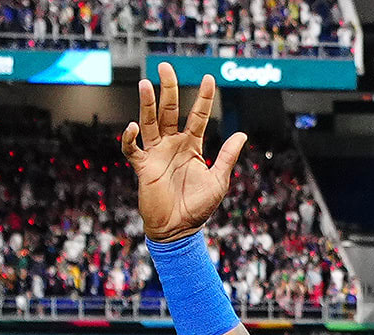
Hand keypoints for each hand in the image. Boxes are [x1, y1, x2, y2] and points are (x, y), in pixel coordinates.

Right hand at [120, 64, 244, 242]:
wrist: (179, 230)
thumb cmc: (198, 207)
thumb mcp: (218, 180)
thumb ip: (227, 156)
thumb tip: (242, 134)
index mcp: (191, 145)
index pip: (197, 116)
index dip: (202, 98)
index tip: (208, 79)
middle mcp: (172, 144)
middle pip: (169, 111)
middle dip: (168, 89)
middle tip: (165, 67)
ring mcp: (156, 154)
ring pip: (150, 122)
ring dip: (147, 104)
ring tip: (147, 84)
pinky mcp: (143, 167)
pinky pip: (132, 149)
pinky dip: (130, 139)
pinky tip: (133, 127)